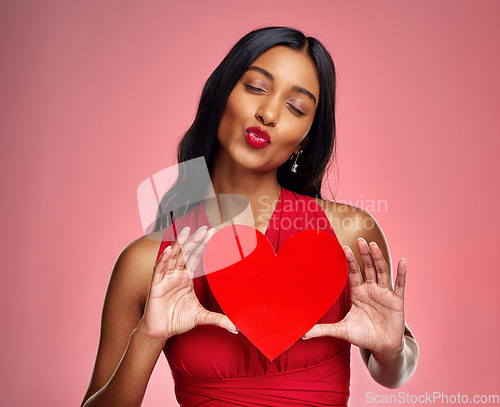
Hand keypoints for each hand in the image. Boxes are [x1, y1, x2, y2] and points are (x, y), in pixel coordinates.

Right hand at [138, 226, 237, 341]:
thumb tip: (236, 327)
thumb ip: (218, 319)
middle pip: (186, 253)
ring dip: (179, 244)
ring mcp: (166, 278)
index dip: (203, 245)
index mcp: (187, 278)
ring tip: (187, 232)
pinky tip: (169, 251)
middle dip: (195, 241)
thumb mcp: (201, 317)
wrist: (161, 331)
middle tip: (205, 229)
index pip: (196, 257)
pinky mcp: (156, 286)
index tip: (212, 234)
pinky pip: (159, 270)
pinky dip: (163, 260)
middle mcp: (176, 275)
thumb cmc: (178, 320)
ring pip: (173, 257)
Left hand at [303, 238, 406, 356]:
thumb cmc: (362, 335)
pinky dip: (401, 273)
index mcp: (358, 292)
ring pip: (381, 271)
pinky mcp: (397, 300)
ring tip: (373, 245)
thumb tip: (302, 334)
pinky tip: (402, 261)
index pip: (353, 272)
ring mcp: (384, 293)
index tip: (343, 248)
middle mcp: (371, 289)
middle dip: (364, 254)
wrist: (382, 347)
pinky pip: (400, 284)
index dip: (349, 261)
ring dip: (378, 258)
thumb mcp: (342, 331)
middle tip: (360, 240)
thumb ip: (323, 330)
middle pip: (367, 267)